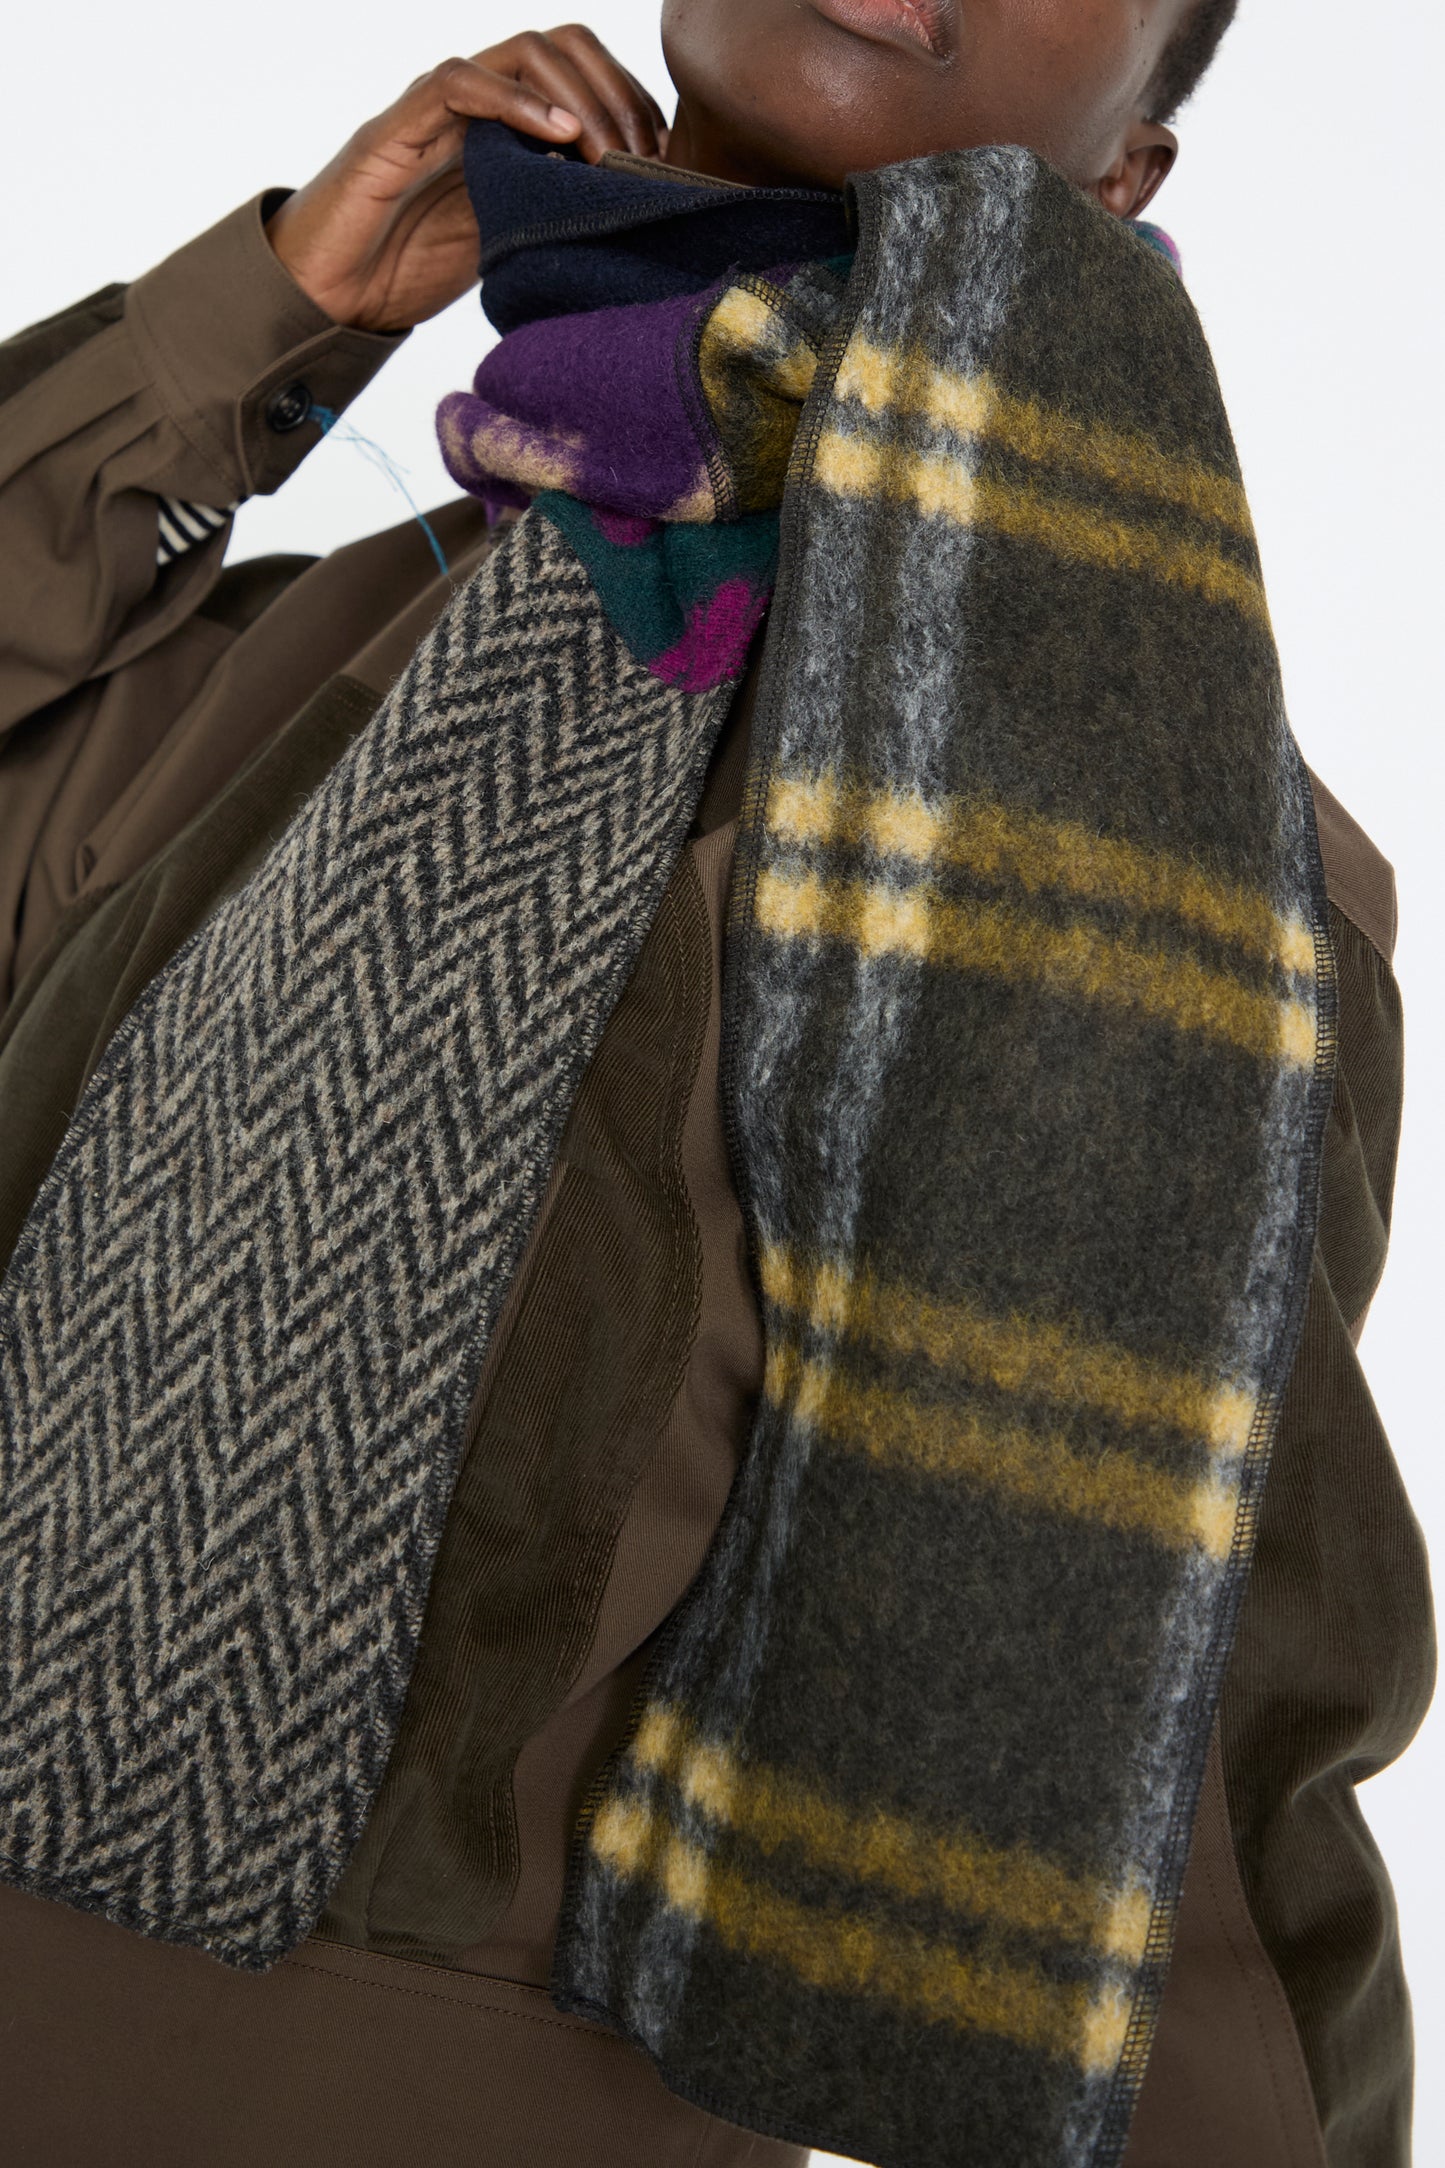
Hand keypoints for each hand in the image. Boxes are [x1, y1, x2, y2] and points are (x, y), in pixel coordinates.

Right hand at [265, 28, 668, 333]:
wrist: (331, 294)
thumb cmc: (411, 269)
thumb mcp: (510, 242)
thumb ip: (556, 216)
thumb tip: (631, 229)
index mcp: (507, 125)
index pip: (581, 73)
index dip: (630, 101)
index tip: (662, 158)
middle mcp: (477, 102)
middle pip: (563, 47)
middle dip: (616, 94)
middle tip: (641, 159)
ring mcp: (438, 107)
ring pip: (522, 52)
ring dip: (579, 96)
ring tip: (605, 154)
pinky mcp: (398, 125)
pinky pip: (458, 82)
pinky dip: (515, 99)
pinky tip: (558, 134)